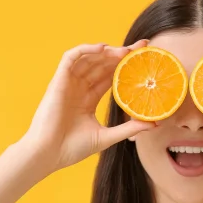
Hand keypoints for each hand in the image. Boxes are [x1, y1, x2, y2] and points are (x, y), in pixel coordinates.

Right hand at [19, 39, 154, 173]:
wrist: (49, 154)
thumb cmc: (72, 148)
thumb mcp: (107, 136)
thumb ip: (129, 128)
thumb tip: (153, 124)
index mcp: (88, 99)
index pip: (109, 77)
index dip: (125, 66)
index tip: (142, 59)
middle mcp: (79, 88)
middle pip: (102, 65)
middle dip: (120, 54)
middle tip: (140, 48)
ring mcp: (68, 83)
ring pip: (89, 59)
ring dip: (107, 52)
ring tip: (126, 51)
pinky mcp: (58, 81)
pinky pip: (70, 58)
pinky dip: (85, 50)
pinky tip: (103, 49)